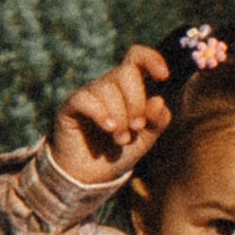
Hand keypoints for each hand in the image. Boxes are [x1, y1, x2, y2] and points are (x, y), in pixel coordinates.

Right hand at [48, 44, 170, 186]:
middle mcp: (109, 86)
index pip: (137, 58)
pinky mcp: (71, 106)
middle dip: (136, 102)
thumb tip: (158, 100)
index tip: (164, 76)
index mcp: (129, 88)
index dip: (151, 59)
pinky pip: (86, 99)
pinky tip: (109, 128)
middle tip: (137, 128)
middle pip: (126, 73)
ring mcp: (89, 94)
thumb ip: (157, 120)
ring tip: (121, 140)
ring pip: (108, 89)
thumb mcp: (146, 139)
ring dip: (120, 117)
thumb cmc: (119, 152)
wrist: (91, 177)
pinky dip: (100, 113)